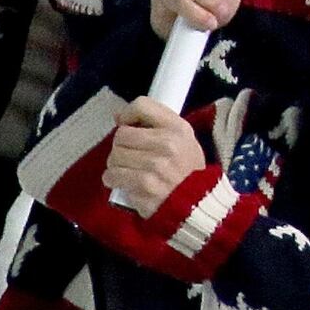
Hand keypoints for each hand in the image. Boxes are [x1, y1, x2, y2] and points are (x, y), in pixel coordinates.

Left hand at [103, 99, 204, 219]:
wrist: (197, 204)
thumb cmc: (187, 169)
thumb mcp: (183, 139)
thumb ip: (157, 124)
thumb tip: (118, 116)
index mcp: (178, 128)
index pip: (142, 106)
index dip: (128, 115)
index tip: (128, 125)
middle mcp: (167, 144)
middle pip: (121, 134)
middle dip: (121, 146)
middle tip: (131, 156)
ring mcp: (154, 166)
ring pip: (113, 156)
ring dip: (116, 165)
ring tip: (129, 171)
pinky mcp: (143, 186)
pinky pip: (112, 176)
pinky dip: (113, 180)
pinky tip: (125, 183)